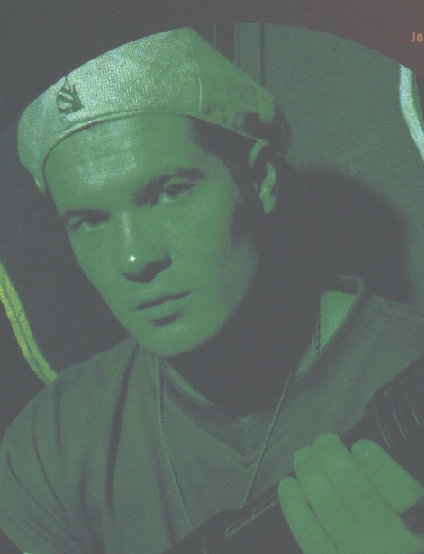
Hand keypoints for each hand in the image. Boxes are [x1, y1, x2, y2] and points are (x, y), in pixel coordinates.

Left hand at [278, 434, 423, 552]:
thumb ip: (394, 485)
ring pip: (330, 510)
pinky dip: (294, 506)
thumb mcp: (413, 512)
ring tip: (303, 454)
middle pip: (358, 496)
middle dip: (334, 459)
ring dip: (310, 474)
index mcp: (418, 526)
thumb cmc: (399, 535)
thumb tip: (360, 454)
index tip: (361, 445)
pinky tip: (288, 484)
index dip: (377, 464)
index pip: (401, 493)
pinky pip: (308, 536)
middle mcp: (392, 547)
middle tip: (324, 441)